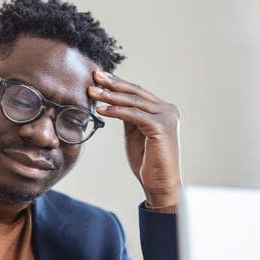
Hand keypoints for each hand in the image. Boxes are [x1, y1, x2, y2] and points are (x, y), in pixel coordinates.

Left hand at [89, 71, 181, 206]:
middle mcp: (168, 110)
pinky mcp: (161, 126)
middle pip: (135, 92)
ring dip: (110, 96)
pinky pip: (133, 115)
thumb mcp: (135, 133)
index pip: (137, 92)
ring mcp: (167, 117)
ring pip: (133, 102)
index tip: (99, 76)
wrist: (160, 184)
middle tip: (94, 75)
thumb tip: (113, 101)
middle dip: (112, 83)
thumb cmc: (147, 162)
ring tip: (91, 92)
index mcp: (163, 110)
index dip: (117, 83)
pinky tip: (101, 110)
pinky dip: (116, 111)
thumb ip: (129, 116)